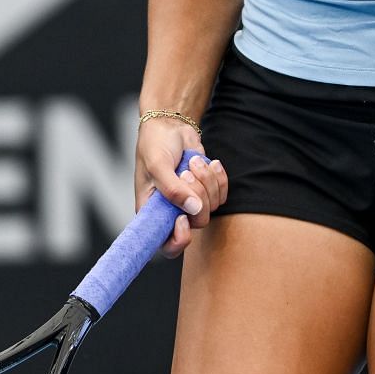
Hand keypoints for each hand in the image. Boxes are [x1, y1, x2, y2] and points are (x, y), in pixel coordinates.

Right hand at [135, 119, 228, 258]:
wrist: (171, 127)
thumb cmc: (155, 145)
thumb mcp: (157, 165)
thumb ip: (172, 189)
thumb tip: (193, 209)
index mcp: (152, 213)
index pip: (167, 246)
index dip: (178, 240)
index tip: (182, 219)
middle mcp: (172, 213)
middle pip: (197, 222)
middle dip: (197, 194)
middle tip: (186, 173)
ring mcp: (191, 203)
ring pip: (212, 206)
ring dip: (206, 180)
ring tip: (192, 162)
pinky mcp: (206, 191)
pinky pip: (222, 194)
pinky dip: (218, 177)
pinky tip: (209, 162)